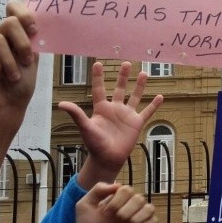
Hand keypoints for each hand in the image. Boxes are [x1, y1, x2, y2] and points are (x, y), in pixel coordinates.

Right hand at [0, 0, 37, 124]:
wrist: (7, 105)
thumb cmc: (20, 84)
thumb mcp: (32, 59)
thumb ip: (32, 40)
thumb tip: (36, 22)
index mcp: (14, 34)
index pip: (14, 8)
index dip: (24, 13)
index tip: (34, 30)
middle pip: (10, 22)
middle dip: (23, 44)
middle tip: (26, 61)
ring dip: (10, 62)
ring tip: (12, 76)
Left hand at [59, 61, 163, 186]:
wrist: (107, 159)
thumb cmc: (94, 144)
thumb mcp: (85, 127)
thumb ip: (76, 114)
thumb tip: (61, 104)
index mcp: (101, 108)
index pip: (100, 89)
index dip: (98, 77)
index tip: (98, 63)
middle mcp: (115, 109)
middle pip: (119, 88)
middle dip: (123, 76)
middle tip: (126, 63)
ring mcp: (127, 115)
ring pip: (135, 96)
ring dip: (139, 86)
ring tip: (144, 73)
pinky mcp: (137, 123)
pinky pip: (147, 112)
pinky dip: (154, 105)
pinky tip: (160, 97)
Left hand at [73, 183, 156, 222]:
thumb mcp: (84, 206)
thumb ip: (97, 190)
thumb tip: (117, 184)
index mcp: (118, 199)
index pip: (126, 189)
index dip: (117, 200)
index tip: (105, 213)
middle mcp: (130, 207)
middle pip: (139, 198)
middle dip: (126, 210)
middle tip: (116, 220)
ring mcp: (139, 218)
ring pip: (149, 207)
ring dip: (136, 217)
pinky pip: (154, 220)